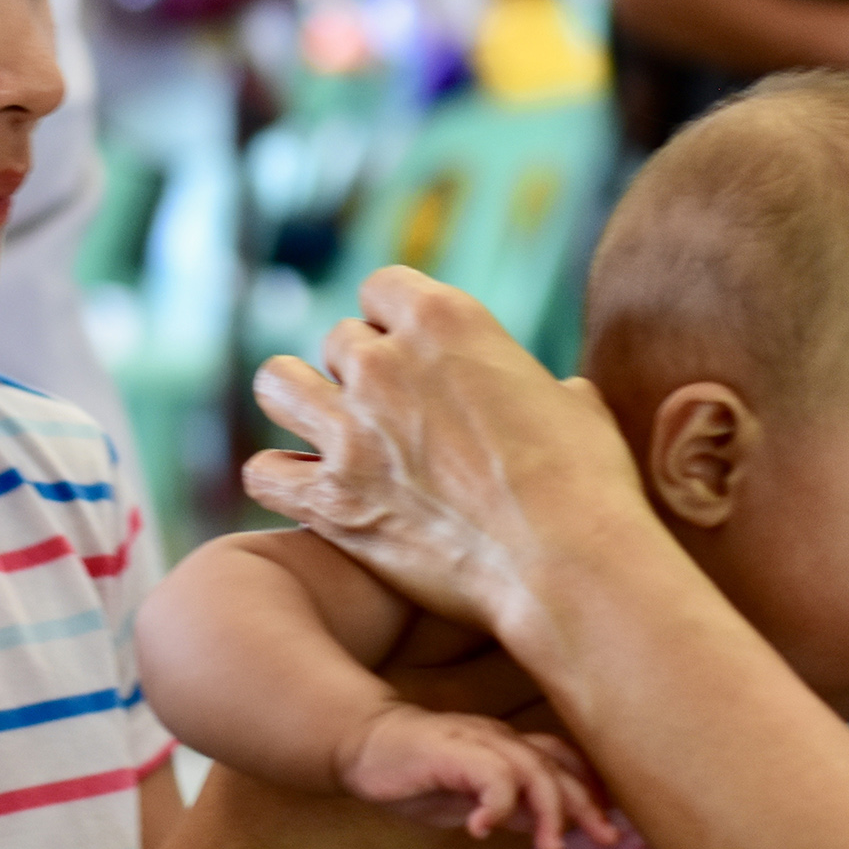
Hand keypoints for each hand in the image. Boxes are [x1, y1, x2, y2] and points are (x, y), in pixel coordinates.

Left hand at [244, 268, 677, 672]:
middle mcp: (384, 363)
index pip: (382, 286)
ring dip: (301, 402)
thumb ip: (535, 385)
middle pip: (338, 338)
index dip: (396, 319)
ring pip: (277, 384)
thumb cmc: (586, 483)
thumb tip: (546, 396)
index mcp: (447, 322)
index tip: (411, 350)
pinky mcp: (329, 500)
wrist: (564, 562)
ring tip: (326, 431)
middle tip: (388, 412)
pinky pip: (263, 472)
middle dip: (360, 371)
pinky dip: (281, 479)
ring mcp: (349, 430)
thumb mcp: (574, 405)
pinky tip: (308, 490)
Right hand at [334, 702, 617, 848]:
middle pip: (558, 766)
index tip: (609, 827)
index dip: (591, 791)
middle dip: (586, 805)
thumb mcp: (470, 798)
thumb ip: (508, 807)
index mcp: (509, 748)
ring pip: (532, 769)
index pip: (564, 762)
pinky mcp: (450, 750)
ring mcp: (477, 741)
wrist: (361, 743)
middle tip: (605, 840)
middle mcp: (501, 739)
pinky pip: (489, 774)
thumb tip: (546, 828)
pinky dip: (496, 804)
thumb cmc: (417, 773)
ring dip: (549, 810)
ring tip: (550, 848)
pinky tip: (483, 831)